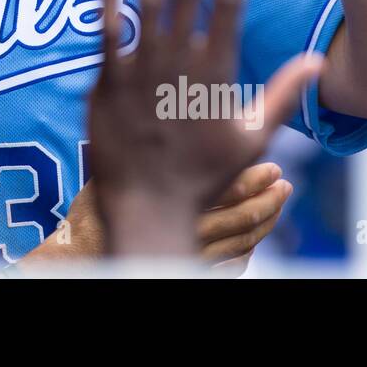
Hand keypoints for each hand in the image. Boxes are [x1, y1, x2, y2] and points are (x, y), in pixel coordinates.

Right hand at [21, 163, 290, 275]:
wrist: (84, 249)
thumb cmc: (98, 205)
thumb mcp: (114, 165)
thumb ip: (144, 139)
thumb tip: (160, 98)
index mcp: (177, 194)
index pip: (227, 187)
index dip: (252, 177)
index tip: (272, 165)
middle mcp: (190, 223)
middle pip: (241, 215)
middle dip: (265, 198)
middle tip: (282, 181)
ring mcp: (194, 251)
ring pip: (242, 240)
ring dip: (265, 222)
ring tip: (277, 202)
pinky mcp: (194, 267)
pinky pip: (230, 264)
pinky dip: (246, 252)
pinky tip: (253, 240)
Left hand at [87, 0, 321, 257]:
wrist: (149, 205)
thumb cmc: (203, 175)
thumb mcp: (253, 138)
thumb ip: (283, 94)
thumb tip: (320, 61)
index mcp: (217, 73)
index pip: (228, 4)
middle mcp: (180, 64)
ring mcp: (142, 70)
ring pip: (149, 1)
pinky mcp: (108, 81)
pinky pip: (107, 30)